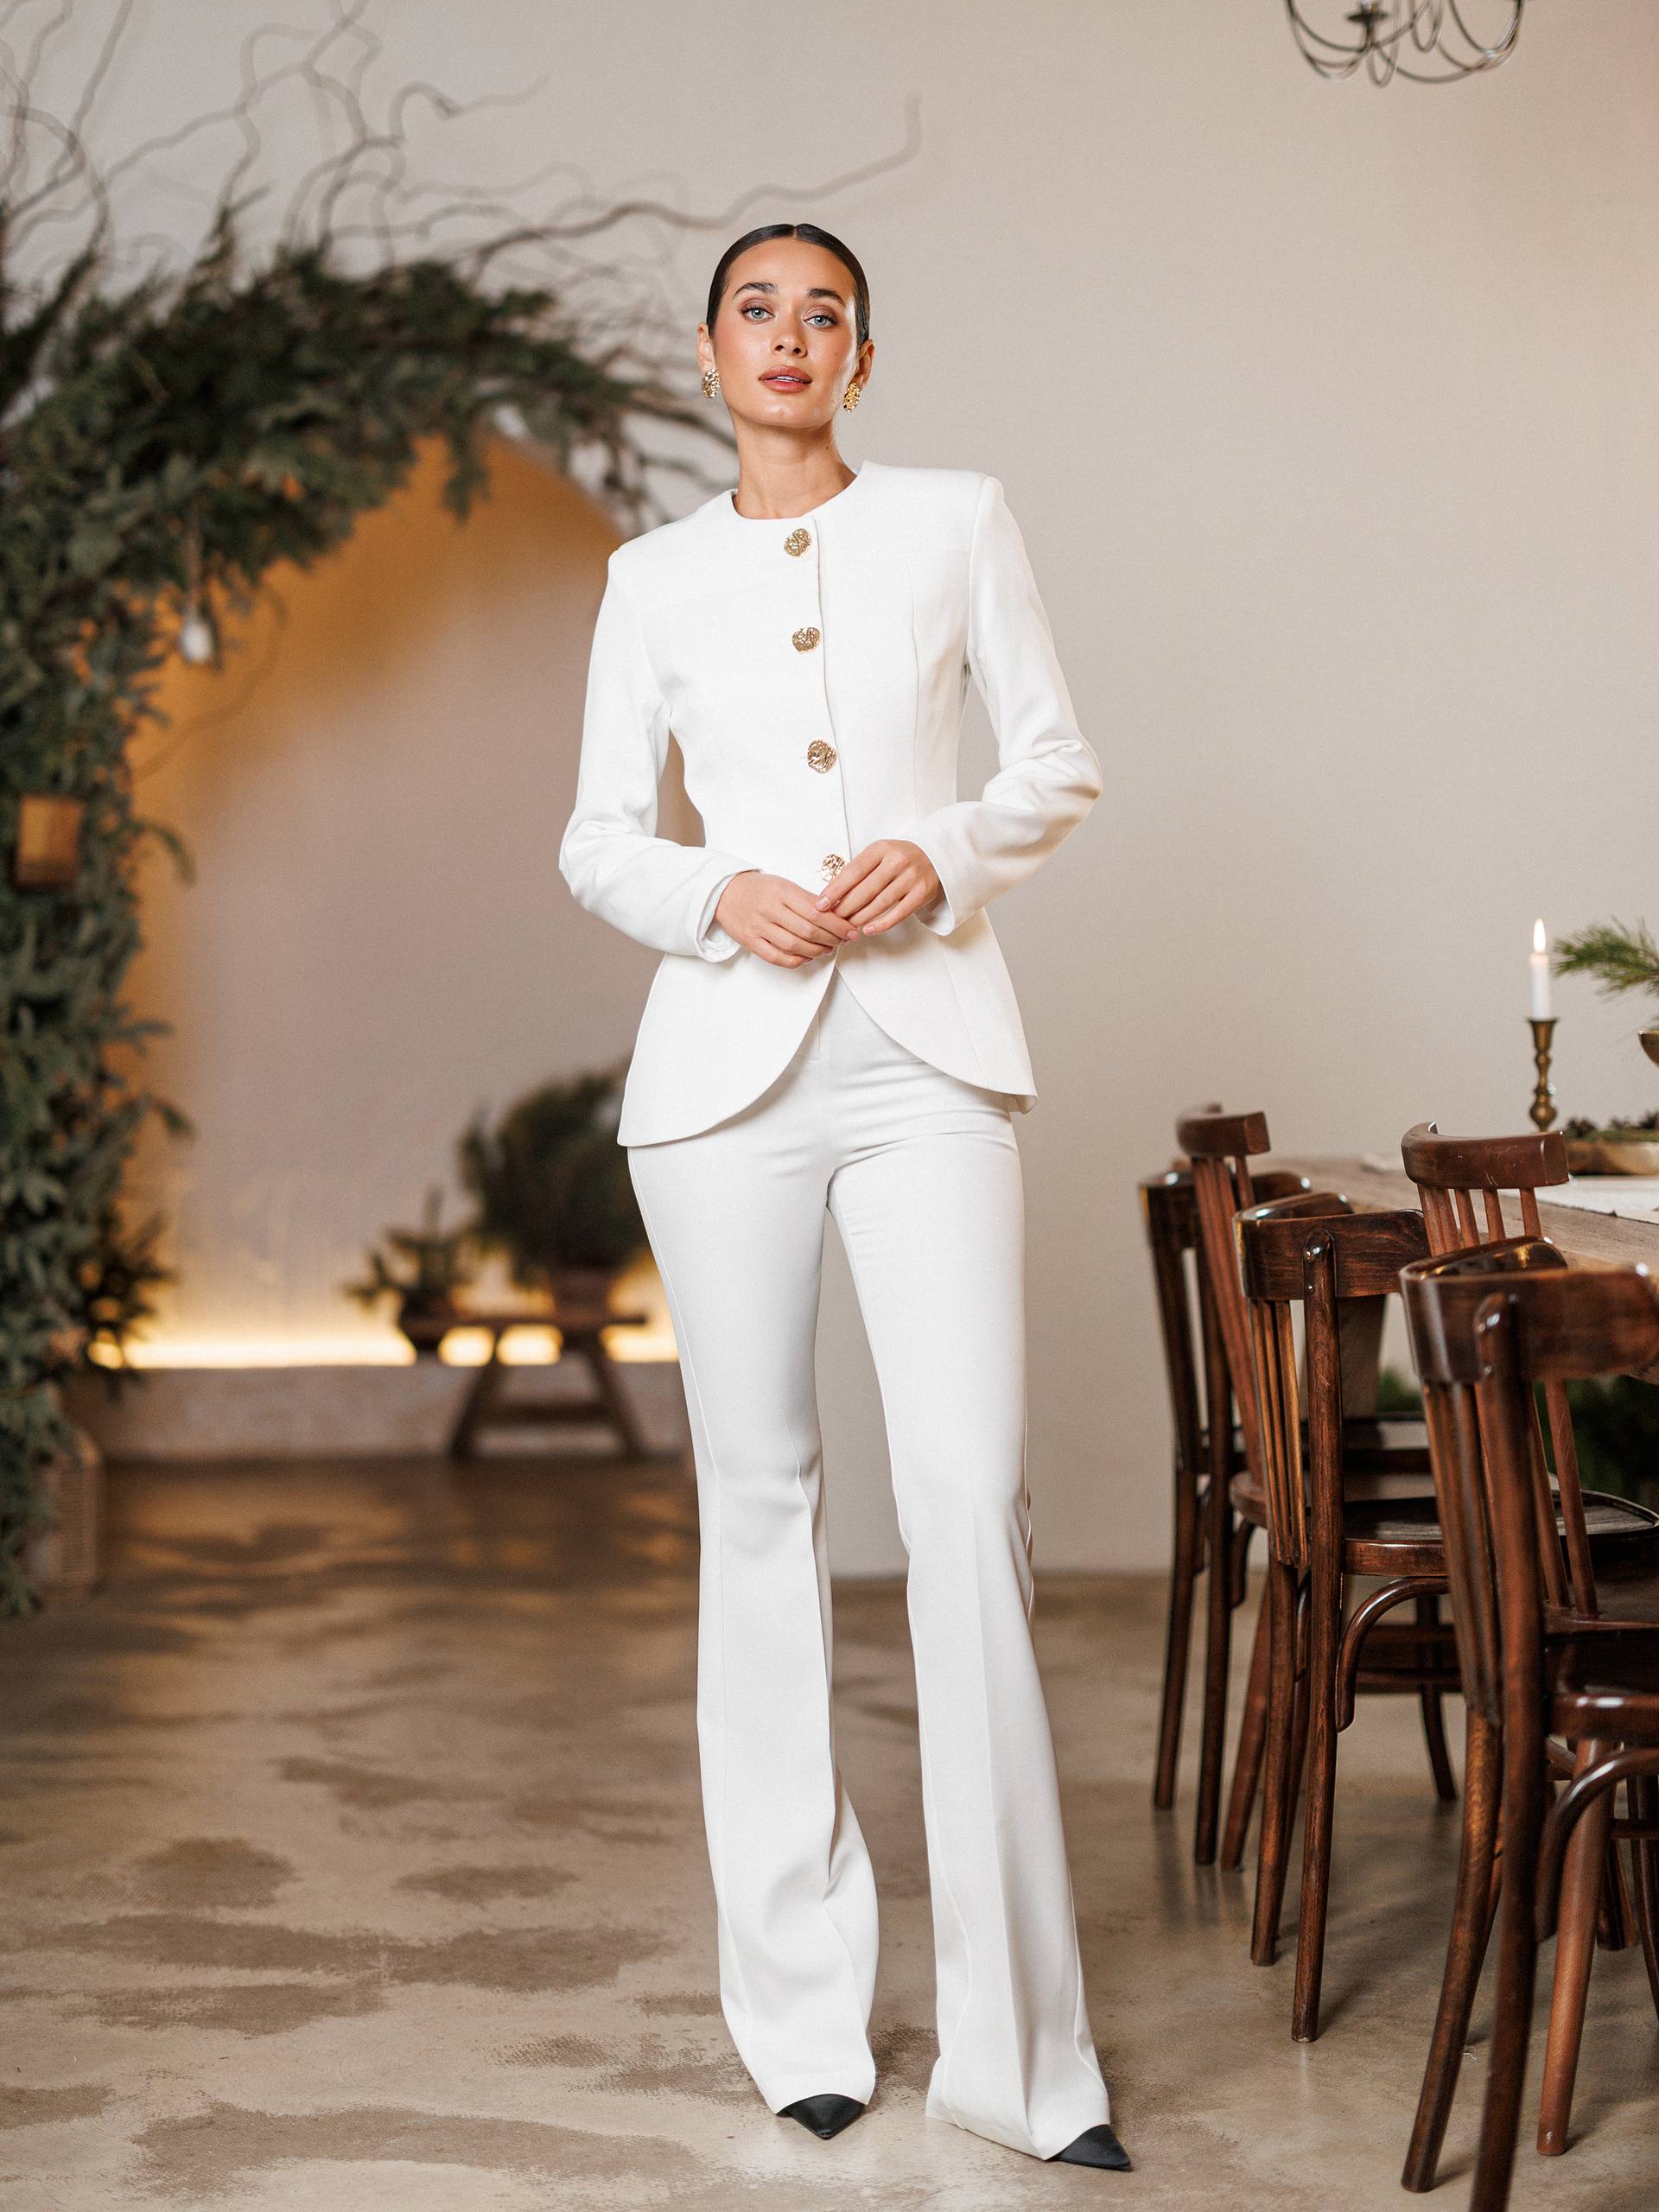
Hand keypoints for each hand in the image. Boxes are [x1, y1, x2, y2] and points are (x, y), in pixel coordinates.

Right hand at [712, 870, 860, 965]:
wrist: (725, 893)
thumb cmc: (760, 889)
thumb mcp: (785, 885)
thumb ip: (809, 899)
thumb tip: (837, 914)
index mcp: (782, 891)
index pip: (817, 912)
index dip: (838, 925)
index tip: (851, 931)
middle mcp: (770, 909)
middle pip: (808, 930)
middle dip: (832, 939)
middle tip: (844, 941)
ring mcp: (758, 927)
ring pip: (795, 946)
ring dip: (817, 951)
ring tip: (828, 949)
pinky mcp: (750, 942)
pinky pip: (777, 958)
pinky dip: (797, 960)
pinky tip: (807, 957)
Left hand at [813, 840, 942, 934]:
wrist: (934, 857)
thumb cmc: (898, 858)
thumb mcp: (879, 855)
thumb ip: (859, 870)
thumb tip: (832, 895)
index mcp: (881, 849)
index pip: (853, 871)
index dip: (835, 890)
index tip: (821, 904)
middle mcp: (897, 861)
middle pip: (865, 890)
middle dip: (845, 908)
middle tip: (832, 920)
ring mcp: (911, 877)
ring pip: (880, 904)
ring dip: (860, 918)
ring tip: (847, 927)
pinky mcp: (922, 893)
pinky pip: (898, 913)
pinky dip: (881, 924)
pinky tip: (868, 929)